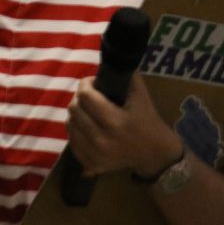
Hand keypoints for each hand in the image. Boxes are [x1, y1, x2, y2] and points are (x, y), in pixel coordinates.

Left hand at [66, 73, 181, 177]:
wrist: (154, 155)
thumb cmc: (148, 121)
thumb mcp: (141, 96)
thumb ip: (127, 75)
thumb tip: (110, 61)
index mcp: (115, 121)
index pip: (85, 96)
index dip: (86, 84)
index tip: (92, 82)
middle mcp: (102, 139)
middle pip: (74, 109)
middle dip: (80, 97)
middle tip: (89, 95)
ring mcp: (95, 154)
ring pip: (69, 124)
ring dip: (76, 113)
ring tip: (87, 110)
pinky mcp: (91, 164)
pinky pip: (72, 142)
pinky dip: (76, 131)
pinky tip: (86, 126)